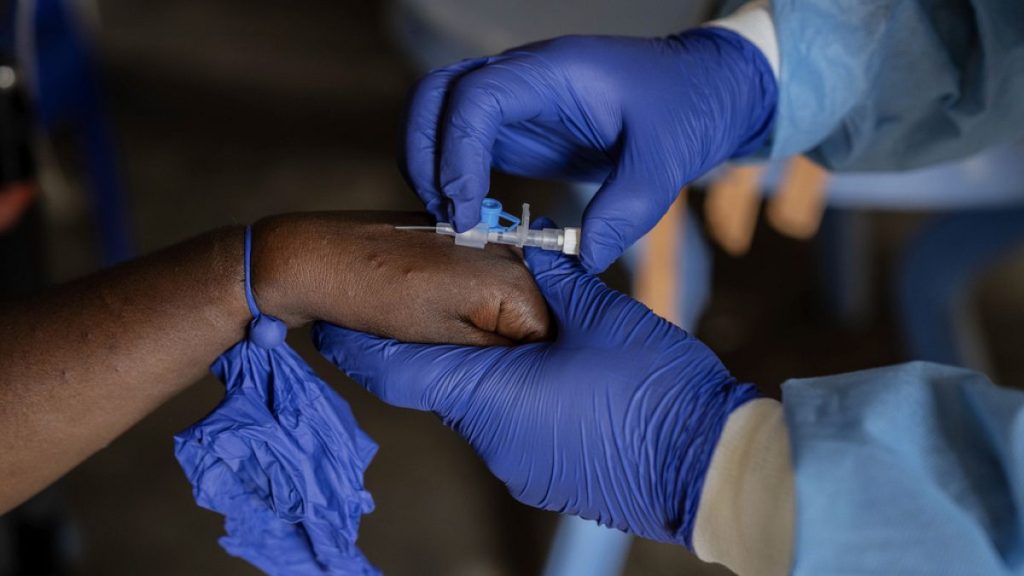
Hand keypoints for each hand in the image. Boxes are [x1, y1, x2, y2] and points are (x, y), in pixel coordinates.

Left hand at [250, 212, 548, 345]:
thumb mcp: (444, 341)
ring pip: (505, 303)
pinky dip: (467, 305)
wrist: (318, 255)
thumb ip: (496, 353)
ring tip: (440, 331)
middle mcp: (507, 252)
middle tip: (464, 362)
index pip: (547, 338)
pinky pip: (483, 284)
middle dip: (505, 345)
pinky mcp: (462, 239)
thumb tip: (525, 366)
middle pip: (528, 318)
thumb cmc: (374, 296)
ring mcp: (485, 241)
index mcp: (511, 279)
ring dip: (485, 326)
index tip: (490, 376)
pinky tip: (433, 312)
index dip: (520, 365)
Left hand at [314, 218, 758, 546]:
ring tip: (519, 334)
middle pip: (437, 383)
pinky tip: (551, 377)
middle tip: (444, 299)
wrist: (710, 468)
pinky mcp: (543, 479)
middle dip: (437, 342)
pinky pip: (509, 430)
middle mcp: (488, 440)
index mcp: (487, 394)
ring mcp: (516, 467)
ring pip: (477, 405)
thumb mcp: (599, 313)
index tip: (334, 319)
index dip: (358, 343)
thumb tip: (524, 247)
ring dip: (484, 369)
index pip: (394, 370)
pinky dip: (512, 398)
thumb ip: (549, 275)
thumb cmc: (653, 388)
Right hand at [401, 27, 776, 271]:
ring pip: (437, 116)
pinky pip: (462, 144)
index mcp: (554, 73)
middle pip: (435, 96)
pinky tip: (470, 217)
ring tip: (453, 221)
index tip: (467, 212)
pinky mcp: (517, 129)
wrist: (701, 90)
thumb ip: (626, 210)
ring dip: (429, 166)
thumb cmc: (688, 106)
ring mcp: (515, 103)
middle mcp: (522, 80)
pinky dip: (450, 177)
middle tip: (446, 218)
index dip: (458, 154)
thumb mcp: (667, 160)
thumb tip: (582, 259)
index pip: (477, 98)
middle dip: (423, 156)